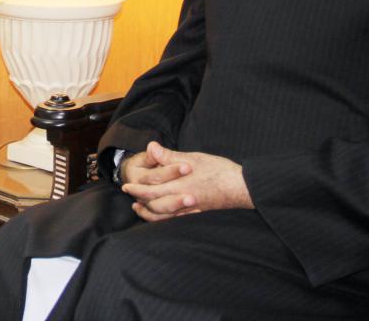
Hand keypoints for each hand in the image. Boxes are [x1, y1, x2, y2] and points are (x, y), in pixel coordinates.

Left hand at [120, 141, 251, 221]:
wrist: (242, 187)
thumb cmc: (219, 171)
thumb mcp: (193, 159)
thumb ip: (170, 156)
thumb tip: (151, 147)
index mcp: (179, 187)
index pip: (151, 190)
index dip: (137, 188)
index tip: (126, 185)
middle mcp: (182, 201)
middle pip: (154, 204)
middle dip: (140, 200)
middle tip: (129, 195)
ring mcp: (190, 211)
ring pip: (163, 215)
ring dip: (149, 212)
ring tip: (140, 208)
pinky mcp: (197, 215)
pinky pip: (175, 220)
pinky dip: (164, 219)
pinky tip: (162, 215)